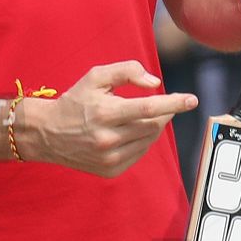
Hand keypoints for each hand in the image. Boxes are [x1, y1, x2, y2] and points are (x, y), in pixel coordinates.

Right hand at [15, 61, 196, 178]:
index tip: (192, 99)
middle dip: (164, 112)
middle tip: (163, 104)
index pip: (148, 108)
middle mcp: (108, 139)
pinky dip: (142, 140)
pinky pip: (139, 153)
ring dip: (153, 126)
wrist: (48, 134)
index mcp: (105, 113)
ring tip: (140, 116)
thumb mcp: (96, 76)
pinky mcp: (111, 170)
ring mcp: (110, 158)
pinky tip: (129, 132)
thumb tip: (155, 83)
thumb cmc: (76, 101)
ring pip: (148, 140)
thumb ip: (127, 71)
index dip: (173, 103)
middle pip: (152, 125)